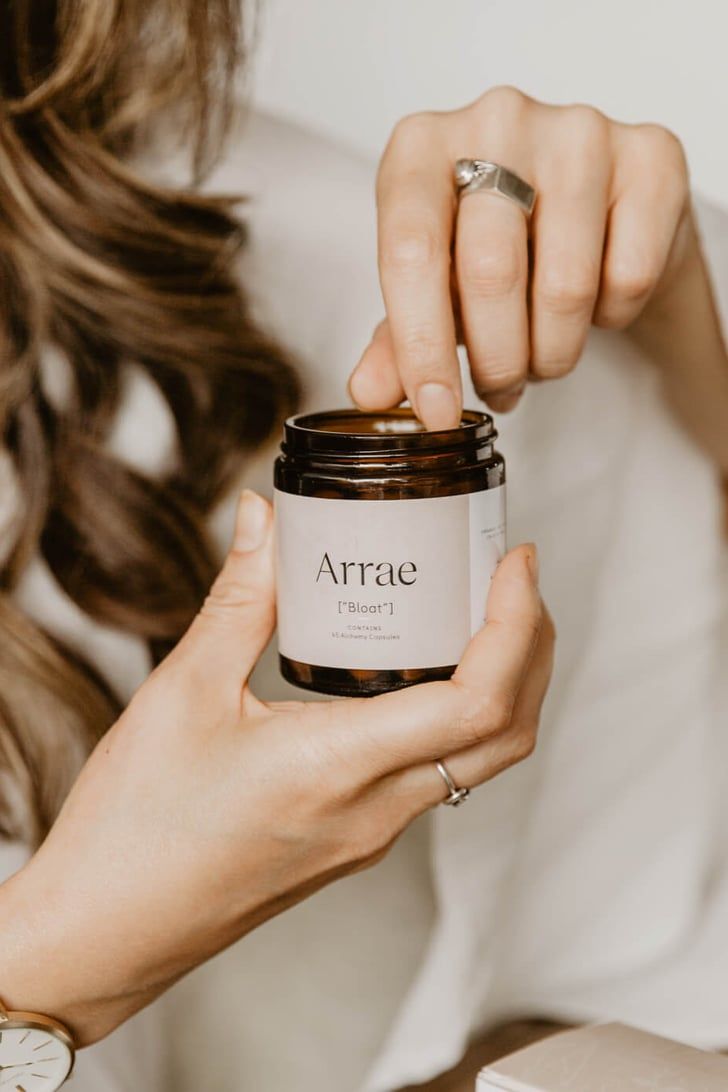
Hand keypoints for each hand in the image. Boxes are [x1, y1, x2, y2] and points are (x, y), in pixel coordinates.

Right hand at [2, 491, 553, 1046]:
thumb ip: (239, 598)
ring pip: (479, 760)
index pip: (479, 702)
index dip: (516, 625)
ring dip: (503, 683)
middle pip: (506, 734)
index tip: (514, 562)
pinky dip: (457, 714)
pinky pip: (436, 775)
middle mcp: (376, 812)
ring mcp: (371, 835)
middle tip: (511, 575)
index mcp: (340, 769)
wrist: (106, 932)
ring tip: (477, 610)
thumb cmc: (135, 829)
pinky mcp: (353, 841)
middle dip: (532, 647)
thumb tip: (264, 520)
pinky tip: (417, 671)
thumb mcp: (183, 693)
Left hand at [349, 86, 693, 424]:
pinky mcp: (651, 154)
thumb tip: (369, 394)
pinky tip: (596, 300)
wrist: (594, 213)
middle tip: (501, 388)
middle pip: (490, 274)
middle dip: (497, 361)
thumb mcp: (434, 292)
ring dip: (553, 352)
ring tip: (544, 352)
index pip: (411, 253)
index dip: (422, 347)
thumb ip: (397, 342)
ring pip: (565, 287)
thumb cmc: (500, 247)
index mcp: (420, 147)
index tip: (437, 412)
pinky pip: (629, 276)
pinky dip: (612, 317)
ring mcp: (579, 130)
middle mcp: (497, 119)